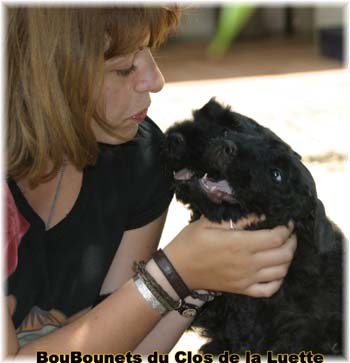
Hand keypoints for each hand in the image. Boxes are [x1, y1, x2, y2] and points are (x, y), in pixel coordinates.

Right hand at [164, 215, 296, 297]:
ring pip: (281, 272)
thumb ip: (237, 218)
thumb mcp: (209, 222)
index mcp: (239, 244)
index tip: (287, 220)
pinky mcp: (242, 289)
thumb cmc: (191, 242)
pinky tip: (275, 269)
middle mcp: (247, 263)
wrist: (178, 270)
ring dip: (288, 259)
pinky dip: (279, 280)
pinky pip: (270, 290)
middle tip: (288, 232)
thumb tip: (261, 214)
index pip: (276, 237)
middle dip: (292, 241)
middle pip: (284, 255)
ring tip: (283, 247)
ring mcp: (246, 279)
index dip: (286, 228)